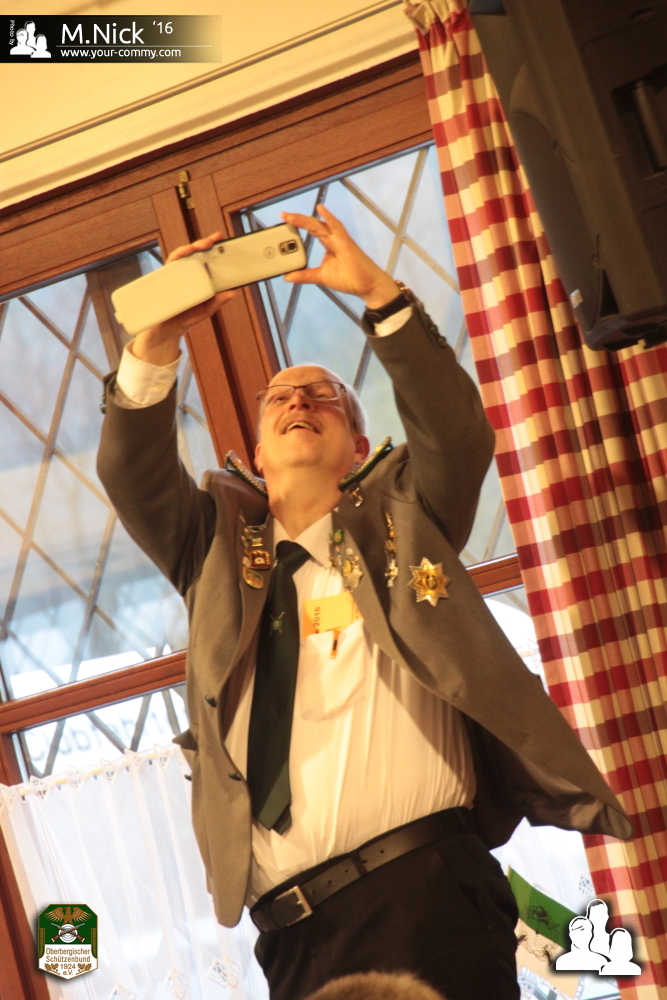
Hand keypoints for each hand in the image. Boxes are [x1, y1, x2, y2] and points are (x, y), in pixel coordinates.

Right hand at [131, 232, 237, 366]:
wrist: (164, 332)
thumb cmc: (185, 319)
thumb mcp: (205, 310)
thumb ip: (217, 301)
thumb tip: (233, 292)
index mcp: (195, 278)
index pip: (202, 259)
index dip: (210, 247)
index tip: (220, 238)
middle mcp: (183, 274)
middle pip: (191, 254)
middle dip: (200, 244)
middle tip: (211, 241)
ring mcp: (171, 276)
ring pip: (179, 257)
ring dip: (188, 249)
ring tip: (198, 247)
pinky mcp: (160, 282)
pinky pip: (166, 268)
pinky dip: (174, 260)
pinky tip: (182, 257)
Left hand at [281, 205, 399, 308]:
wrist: (367, 286)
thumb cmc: (349, 279)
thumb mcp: (321, 277)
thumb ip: (305, 275)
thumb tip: (287, 276)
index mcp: (328, 245)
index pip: (311, 231)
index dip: (298, 225)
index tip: (284, 222)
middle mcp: (333, 239)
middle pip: (313, 225)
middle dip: (298, 220)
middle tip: (283, 215)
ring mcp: (340, 240)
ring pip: (321, 225)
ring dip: (306, 220)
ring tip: (292, 216)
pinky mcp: (347, 244)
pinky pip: (337, 228)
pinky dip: (329, 218)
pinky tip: (321, 210)